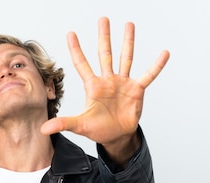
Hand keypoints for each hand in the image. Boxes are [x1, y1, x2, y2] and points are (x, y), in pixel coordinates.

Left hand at [41, 17, 169, 163]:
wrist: (116, 136)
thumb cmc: (98, 129)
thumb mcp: (80, 125)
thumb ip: (64, 123)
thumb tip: (44, 129)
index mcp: (93, 86)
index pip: (82, 64)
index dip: (76, 50)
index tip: (70, 34)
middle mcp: (107, 80)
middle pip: (104, 54)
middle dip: (103, 37)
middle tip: (103, 19)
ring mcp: (122, 83)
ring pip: (125, 58)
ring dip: (127, 42)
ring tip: (128, 25)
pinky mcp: (136, 90)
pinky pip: (148, 75)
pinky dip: (156, 65)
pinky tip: (164, 53)